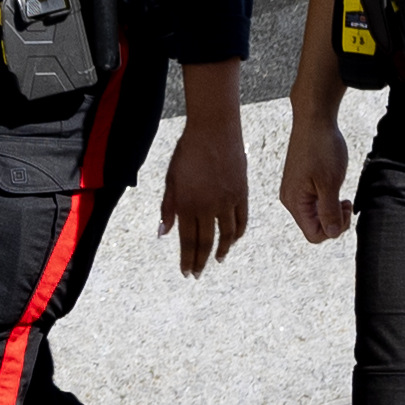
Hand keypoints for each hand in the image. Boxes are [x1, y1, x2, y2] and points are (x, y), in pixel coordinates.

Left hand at [157, 105, 248, 276]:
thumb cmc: (188, 151)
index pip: (187, 241)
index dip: (187, 259)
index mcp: (187, 204)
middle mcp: (208, 207)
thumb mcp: (171, 179)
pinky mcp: (242, 193)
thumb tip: (163, 233)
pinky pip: (242, 220)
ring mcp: (227, 201)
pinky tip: (234, 240)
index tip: (186, 272)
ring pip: (226, 235)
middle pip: (206, 242)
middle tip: (197, 274)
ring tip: (218, 260)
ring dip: (222, 251)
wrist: (214, 130)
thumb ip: (168, 208)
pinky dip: (238, 233)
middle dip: (200, 262)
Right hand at [278, 108, 355, 246]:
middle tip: (347, 203)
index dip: (333, 230)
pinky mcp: (300, 181)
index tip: (345, 210)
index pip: (314, 235)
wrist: (314, 119)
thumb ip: (329, 212)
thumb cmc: (321, 147)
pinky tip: (335, 187)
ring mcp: (294, 189)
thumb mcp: (330, 183)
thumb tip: (332, 233)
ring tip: (343, 196)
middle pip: (314, 226)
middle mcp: (291, 198)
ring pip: (315, 214)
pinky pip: (314, 201)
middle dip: (334, 220)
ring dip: (331, 210)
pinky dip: (327, 200)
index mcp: (295, 202)